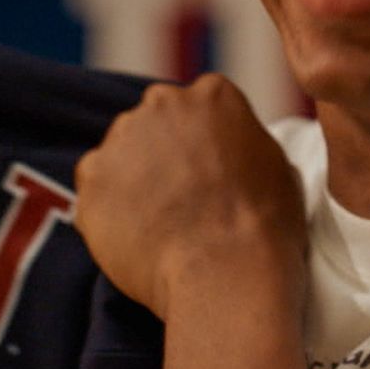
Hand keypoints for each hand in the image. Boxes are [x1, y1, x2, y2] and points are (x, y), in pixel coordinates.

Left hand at [75, 73, 307, 319]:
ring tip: (158, 222)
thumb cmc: (263, 227)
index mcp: (213, 94)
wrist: (224, 273)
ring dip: (134, 178)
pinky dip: (108, 207)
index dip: (205, 142)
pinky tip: (135, 235)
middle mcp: (163, 102)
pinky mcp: (91, 175)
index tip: (209, 172)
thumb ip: (246, 145)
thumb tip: (236, 155)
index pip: (201, 106)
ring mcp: (122, 136)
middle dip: (164, 151)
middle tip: (181, 197)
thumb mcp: (278, 167)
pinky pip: (95, 186)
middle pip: (156, 121)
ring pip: (122, 152)